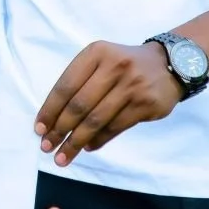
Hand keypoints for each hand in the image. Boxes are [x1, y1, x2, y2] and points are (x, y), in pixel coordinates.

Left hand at [35, 40, 183, 165]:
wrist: (169, 64)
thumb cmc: (123, 65)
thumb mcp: (100, 60)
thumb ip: (80, 82)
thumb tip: (54, 119)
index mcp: (96, 53)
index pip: (66, 86)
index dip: (50, 110)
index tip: (39, 129)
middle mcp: (114, 67)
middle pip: (80, 106)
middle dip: (60, 130)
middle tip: (47, 147)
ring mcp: (132, 86)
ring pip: (97, 120)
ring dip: (77, 141)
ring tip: (63, 156)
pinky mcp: (146, 104)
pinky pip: (116, 127)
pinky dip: (99, 140)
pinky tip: (88, 147)